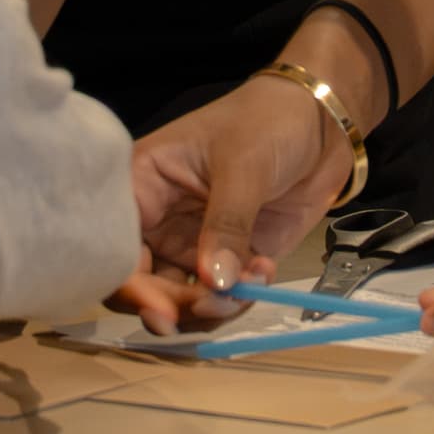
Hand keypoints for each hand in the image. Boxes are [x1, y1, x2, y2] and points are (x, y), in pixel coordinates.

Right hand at [115, 71, 355, 331]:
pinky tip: (265, 270)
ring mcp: (190, 242)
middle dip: (177, 306)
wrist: (320, 122)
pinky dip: (239, 299)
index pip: (114, 245)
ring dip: (212, 307)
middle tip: (219, 303)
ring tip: (251, 283)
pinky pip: (218, 297)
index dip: (129, 285)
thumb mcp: (243, 165)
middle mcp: (157, 220)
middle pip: (141, 285)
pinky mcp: (227, 258)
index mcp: (142, 183)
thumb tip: (213, 281)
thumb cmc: (267, 121)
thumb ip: (227, 223)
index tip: (163, 311)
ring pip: (179, 300)